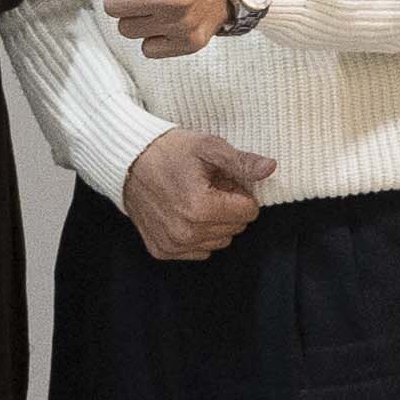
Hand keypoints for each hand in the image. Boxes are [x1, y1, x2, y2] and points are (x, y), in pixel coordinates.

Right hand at [124, 127, 274, 260]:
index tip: (221, 179)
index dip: (239, 192)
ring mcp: (173, 244)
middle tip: (207, 187)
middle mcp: (186, 232)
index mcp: (201, 208)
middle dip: (228, 207)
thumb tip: (270, 168)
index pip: (249, 212)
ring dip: (214, 222)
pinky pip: (198, 251)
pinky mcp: (162, 251)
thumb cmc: (170, 151)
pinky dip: (197, 234)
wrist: (128, 161)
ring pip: (219, 242)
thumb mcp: (208, 147)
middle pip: (236, 228)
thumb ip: (241, 162)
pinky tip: (182, 213)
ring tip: (194, 198)